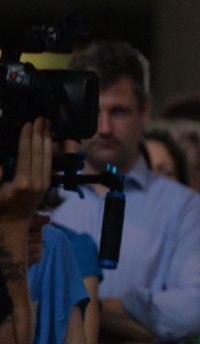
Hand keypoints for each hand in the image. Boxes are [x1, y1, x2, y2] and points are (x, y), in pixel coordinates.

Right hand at [0, 119, 52, 268]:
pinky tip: (49, 139)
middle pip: (40, 153)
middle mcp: (37, 182)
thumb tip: (2, 163)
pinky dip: (50, 149)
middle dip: (40, 134)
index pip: (26, 154)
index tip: (29, 123)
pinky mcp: (46, 185)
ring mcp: (44, 184)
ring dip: (48, 139)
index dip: (27, 138)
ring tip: (48, 124)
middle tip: (42, 118)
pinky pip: (49, 163)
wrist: (12, 225)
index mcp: (22, 183)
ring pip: (48, 157)